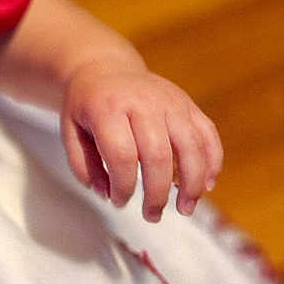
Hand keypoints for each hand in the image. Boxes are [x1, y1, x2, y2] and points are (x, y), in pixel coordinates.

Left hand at [61, 58, 222, 221]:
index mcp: (107, 107)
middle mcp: (142, 101)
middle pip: (158, 155)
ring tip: (185, 209)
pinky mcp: (187, 103)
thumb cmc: (87, 106)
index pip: (122, 155)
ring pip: (191, 146)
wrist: (105, 68)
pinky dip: (212, 162)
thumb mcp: (70, 131)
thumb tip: (106, 194)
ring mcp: (169, 100)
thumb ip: (82, 165)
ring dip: (192, 184)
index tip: (119, 202)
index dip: (123, 186)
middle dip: (157, 193)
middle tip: (151, 215)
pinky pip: (208, 134)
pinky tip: (206, 185)